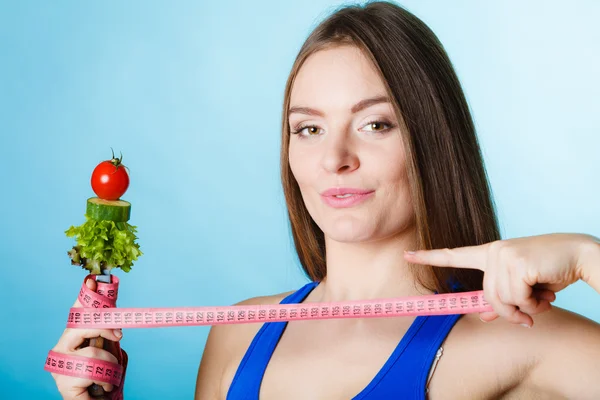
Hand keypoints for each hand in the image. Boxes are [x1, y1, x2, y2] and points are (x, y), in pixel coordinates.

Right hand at [50, 278, 123, 399]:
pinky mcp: (66, 385)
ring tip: (111, 375)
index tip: (92, 281)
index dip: (84, 298)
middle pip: (80, 327)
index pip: (77, 314)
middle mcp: (61, 350)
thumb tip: (114, 304)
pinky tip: (105, 387)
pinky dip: (107, 380)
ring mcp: (61, 368)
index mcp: (71, 339)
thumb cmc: (104, 376)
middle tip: (120, 333)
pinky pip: (94, 373)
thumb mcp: (109, 349)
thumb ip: (109, 330)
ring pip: (93, 352)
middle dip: (104, 327)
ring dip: (112, 364)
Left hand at [403, 233, 596, 327]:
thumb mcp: (522, 285)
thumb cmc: (550, 270)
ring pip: (502, 300)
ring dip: (526, 308)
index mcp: (490, 252)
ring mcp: (504, 255)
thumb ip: (501, 298)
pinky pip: (517, 299)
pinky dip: (534, 304)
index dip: (429, 257)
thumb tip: (482, 316)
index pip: (455, 255)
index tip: (407, 255)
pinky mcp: (516, 262)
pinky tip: (546, 291)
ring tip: (542, 295)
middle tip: (533, 307)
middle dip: (511, 310)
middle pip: (488, 296)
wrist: (580, 255)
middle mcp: (493, 251)